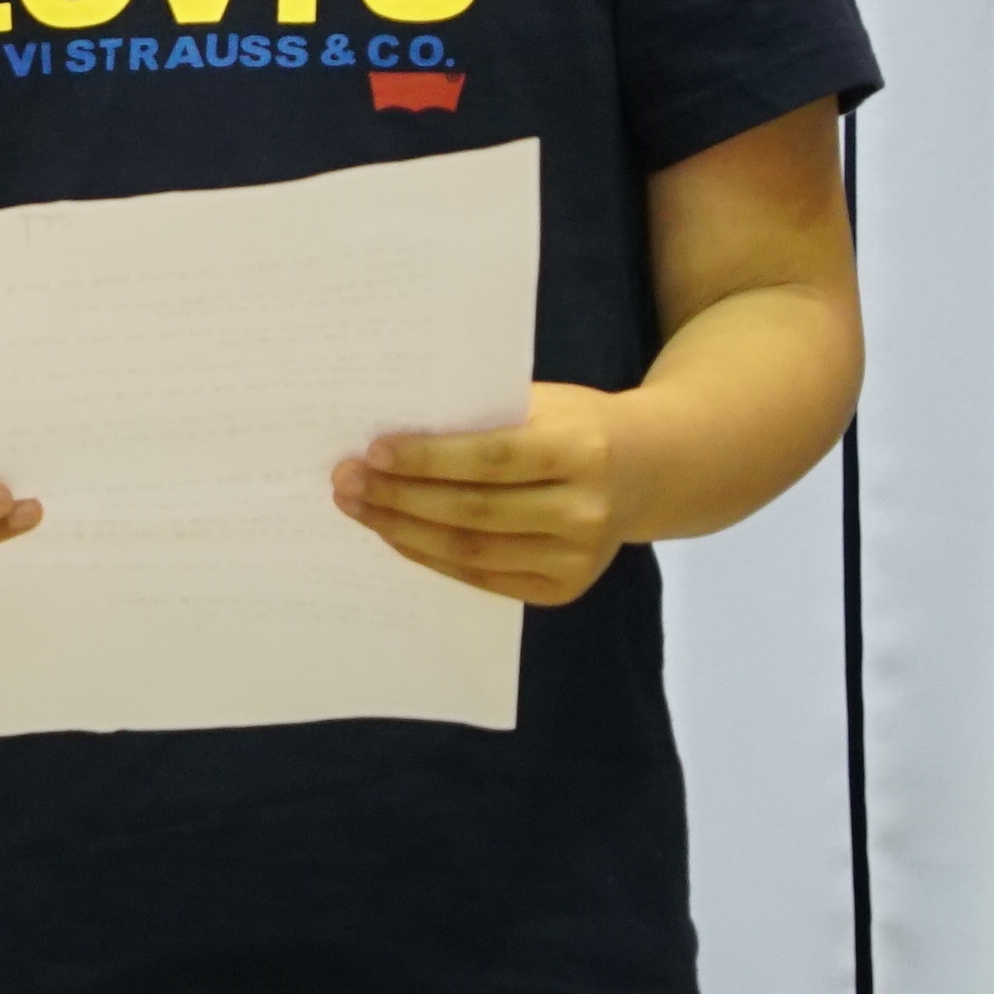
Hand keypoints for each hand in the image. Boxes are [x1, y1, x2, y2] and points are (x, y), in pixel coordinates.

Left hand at [336, 384, 645, 606]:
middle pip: (474, 511)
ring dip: (403, 531)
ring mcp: (578, 558)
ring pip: (472, 551)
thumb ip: (483, 419)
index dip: (427, 458)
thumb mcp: (544, 404)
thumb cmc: (577, 424)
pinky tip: (395, 534)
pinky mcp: (564, 589)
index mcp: (582, 451)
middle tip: (345, 481)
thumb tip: (392, 436)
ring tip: (358, 508)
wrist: (647, 468)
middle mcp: (585, 511)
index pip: (491, 459)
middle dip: (399, 497)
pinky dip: (431, 557)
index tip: (372, 450)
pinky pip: (482, 578)